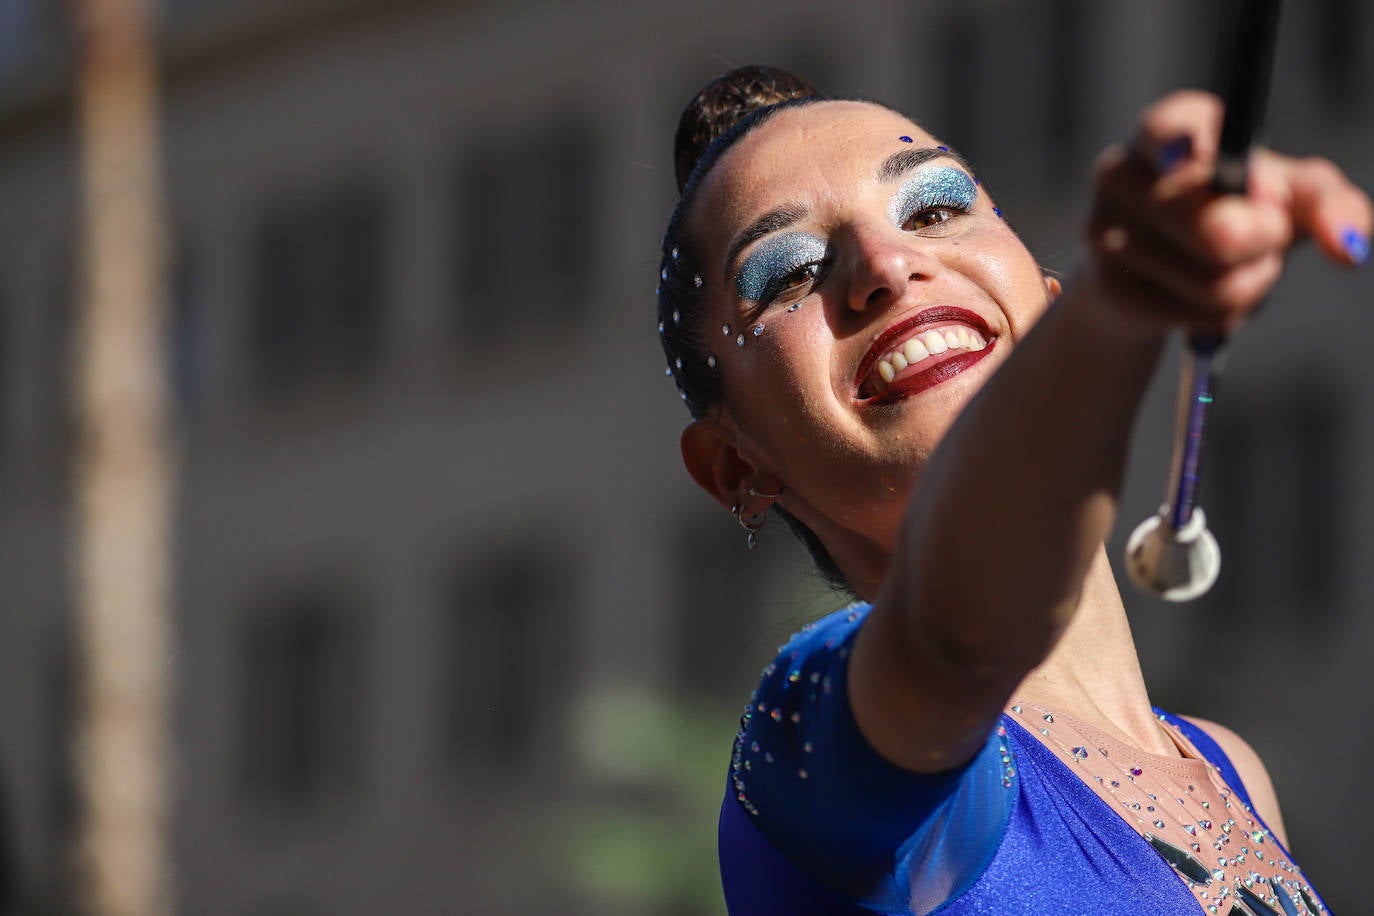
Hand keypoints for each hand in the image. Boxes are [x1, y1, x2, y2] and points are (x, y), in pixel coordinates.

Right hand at [1084, 90, 1370, 335]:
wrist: (1158, 272)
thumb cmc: (1237, 212)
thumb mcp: (1292, 196)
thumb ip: (1330, 204)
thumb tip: (1350, 249)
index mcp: (1166, 130)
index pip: (1168, 131)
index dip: (1181, 143)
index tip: (1192, 154)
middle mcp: (1121, 173)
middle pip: (1223, 231)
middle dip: (1267, 242)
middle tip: (1263, 234)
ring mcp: (1103, 233)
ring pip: (1217, 282)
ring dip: (1250, 283)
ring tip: (1231, 267)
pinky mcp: (1106, 290)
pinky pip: (1200, 314)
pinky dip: (1225, 315)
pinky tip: (1201, 295)